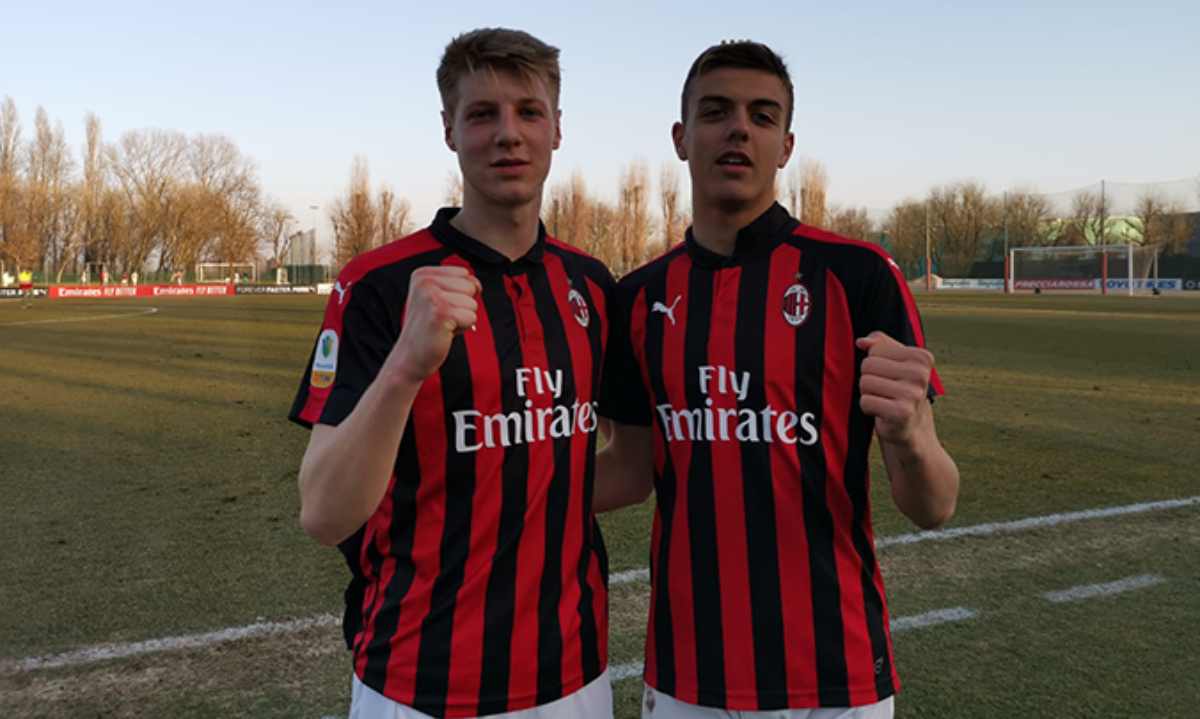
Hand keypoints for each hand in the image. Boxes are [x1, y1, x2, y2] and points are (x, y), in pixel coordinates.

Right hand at [386, 265, 479, 383]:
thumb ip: (460, 285)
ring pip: (473, 303)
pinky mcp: (441, 312)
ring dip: (462, 318)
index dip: (459, 294)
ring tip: (442, 325)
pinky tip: (444, 332)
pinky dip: (462, 328)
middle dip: (462, 306)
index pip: (464, 274)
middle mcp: (425, 281)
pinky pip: (471, 317)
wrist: (410, 357)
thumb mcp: (441, 298)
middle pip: (470, 286)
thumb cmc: (429, 329)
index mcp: (422, 274)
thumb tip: (477, 284)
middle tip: (441, 318)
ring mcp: (432, 296)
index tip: (439, 307)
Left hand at [855, 331, 933, 444]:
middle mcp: (921, 374)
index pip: (875, 350)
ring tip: (884, 400)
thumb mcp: (894, 360)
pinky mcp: (902, 413)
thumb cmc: (899, 387)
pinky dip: (868, 408)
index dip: (875, 363)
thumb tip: (861, 342)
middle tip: (885, 391)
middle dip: (869, 379)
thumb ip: (879, 343)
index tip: (891, 376)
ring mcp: (913, 394)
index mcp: (922, 357)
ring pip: (865, 383)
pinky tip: (882, 412)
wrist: (911, 425)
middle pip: (868, 365)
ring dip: (868, 394)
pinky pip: (865, 401)